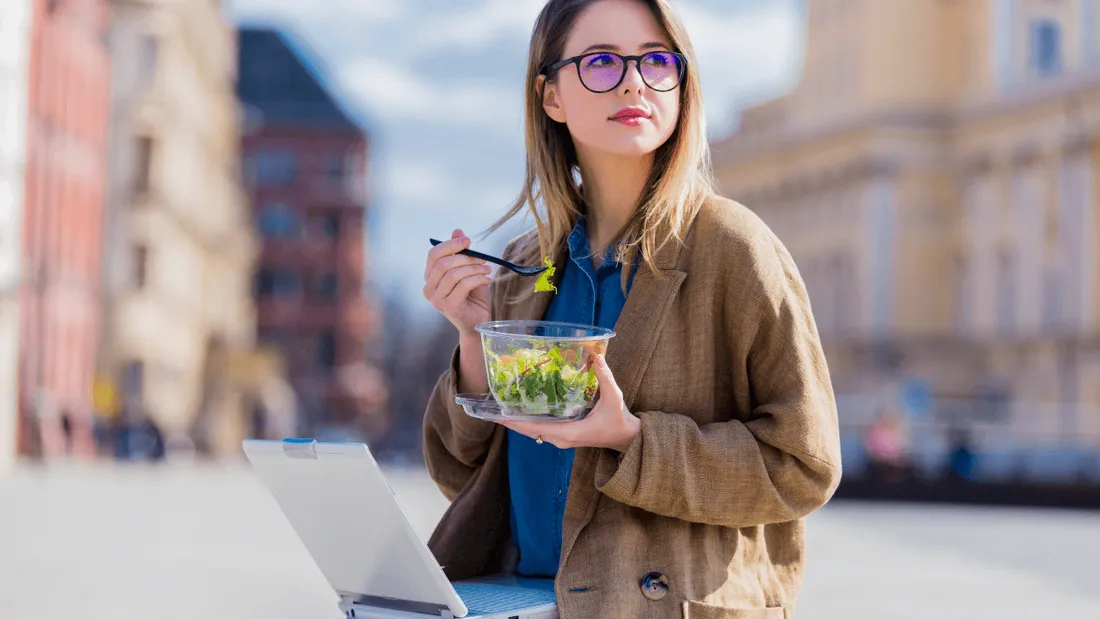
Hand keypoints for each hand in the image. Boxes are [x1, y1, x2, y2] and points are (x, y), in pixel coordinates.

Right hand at [423, 228, 492, 336]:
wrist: (478, 322)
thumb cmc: (472, 297)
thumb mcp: (467, 270)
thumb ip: (460, 253)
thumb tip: (457, 231)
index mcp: (430, 277)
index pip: (434, 255)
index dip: (451, 244)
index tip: (468, 241)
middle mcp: (429, 288)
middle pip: (444, 263)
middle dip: (466, 258)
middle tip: (483, 259)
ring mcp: (437, 299)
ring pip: (454, 274)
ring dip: (474, 269)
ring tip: (487, 270)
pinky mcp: (449, 307)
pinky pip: (463, 286)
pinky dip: (478, 280)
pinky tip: (487, 281)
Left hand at [501, 354, 640, 452]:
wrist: (627, 437)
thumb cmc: (619, 419)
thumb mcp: (614, 397)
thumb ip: (605, 377)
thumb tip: (596, 356)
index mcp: (569, 432)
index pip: (535, 428)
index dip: (515, 422)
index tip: (498, 416)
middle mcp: (561, 439)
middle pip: (529, 431)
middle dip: (510, 422)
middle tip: (491, 410)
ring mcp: (562, 439)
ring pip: (533, 432)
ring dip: (518, 422)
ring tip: (500, 409)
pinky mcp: (564, 436)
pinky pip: (541, 430)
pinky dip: (529, 422)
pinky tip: (521, 411)